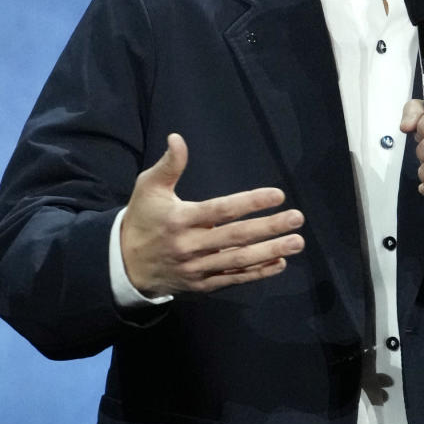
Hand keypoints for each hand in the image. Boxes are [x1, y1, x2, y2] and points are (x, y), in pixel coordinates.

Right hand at [120, 134, 304, 295]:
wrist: (126, 264)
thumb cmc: (143, 219)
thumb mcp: (148, 188)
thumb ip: (168, 165)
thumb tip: (178, 138)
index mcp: (180, 219)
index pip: (221, 210)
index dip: (250, 203)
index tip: (278, 194)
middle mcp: (190, 246)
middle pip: (236, 237)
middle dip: (269, 227)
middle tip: (297, 218)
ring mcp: (197, 268)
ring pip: (239, 261)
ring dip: (271, 251)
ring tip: (297, 242)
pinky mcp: (202, 284)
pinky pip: (234, 278)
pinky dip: (257, 273)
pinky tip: (279, 263)